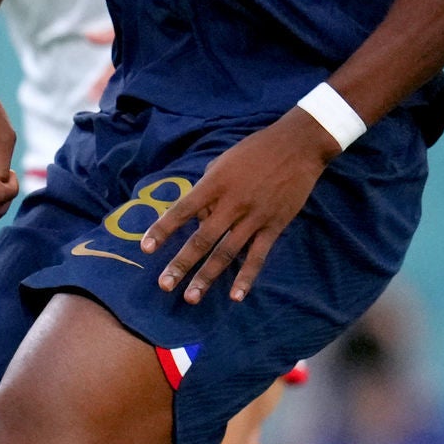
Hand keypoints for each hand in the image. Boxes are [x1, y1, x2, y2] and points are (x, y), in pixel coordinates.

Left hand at [142, 110, 330, 301]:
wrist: (297, 147)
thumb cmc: (253, 152)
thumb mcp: (221, 163)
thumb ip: (206, 190)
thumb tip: (198, 218)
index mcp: (214, 185)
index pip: (182, 211)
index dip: (163, 230)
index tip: (145, 249)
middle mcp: (232, 204)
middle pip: (202, 239)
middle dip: (181, 264)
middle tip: (164, 285)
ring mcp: (254, 218)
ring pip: (226, 253)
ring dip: (207, 277)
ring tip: (191, 297)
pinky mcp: (274, 226)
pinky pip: (258, 256)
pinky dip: (246, 277)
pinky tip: (236, 296)